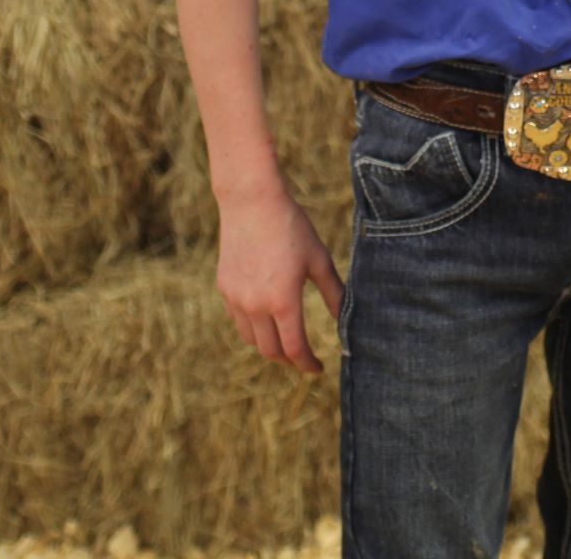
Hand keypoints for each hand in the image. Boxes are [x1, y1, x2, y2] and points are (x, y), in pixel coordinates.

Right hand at [214, 185, 343, 374]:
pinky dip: (253, 327)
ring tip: (285, 339)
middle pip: (271, 351)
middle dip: (289, 359)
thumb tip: (346, 320)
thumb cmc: (291, 226)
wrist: (251, 200)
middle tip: (304, 357)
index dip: (308, 364)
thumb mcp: (319, 259)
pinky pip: (238, 320)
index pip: (295, 349)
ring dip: (269, 346)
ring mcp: (235, 298)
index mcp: (283, 302)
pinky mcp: (224, 287)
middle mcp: (255, 306)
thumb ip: (333, 293)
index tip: (318, 369)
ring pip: (251, 339)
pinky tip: (266, 317)